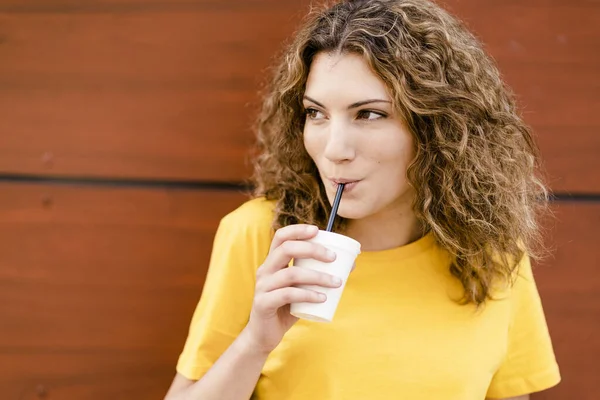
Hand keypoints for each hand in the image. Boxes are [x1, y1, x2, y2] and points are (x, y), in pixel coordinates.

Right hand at [243, 224, 341, 353]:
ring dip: (317, 276)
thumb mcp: (303, 288)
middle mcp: (265, 270)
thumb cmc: (286, 308)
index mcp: (272, 262)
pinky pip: (288, 294)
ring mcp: (262, 287)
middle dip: (312, 249)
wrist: (264, 335)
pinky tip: (322, 298)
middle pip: (286, 249)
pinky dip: (308, 294)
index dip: (298, 230)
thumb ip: (319, 276)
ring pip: (291, 273)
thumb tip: (350, 265)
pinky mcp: (263, 303)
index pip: (281, 237)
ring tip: (336, 282)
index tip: (318, 230)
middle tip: (333, 257)